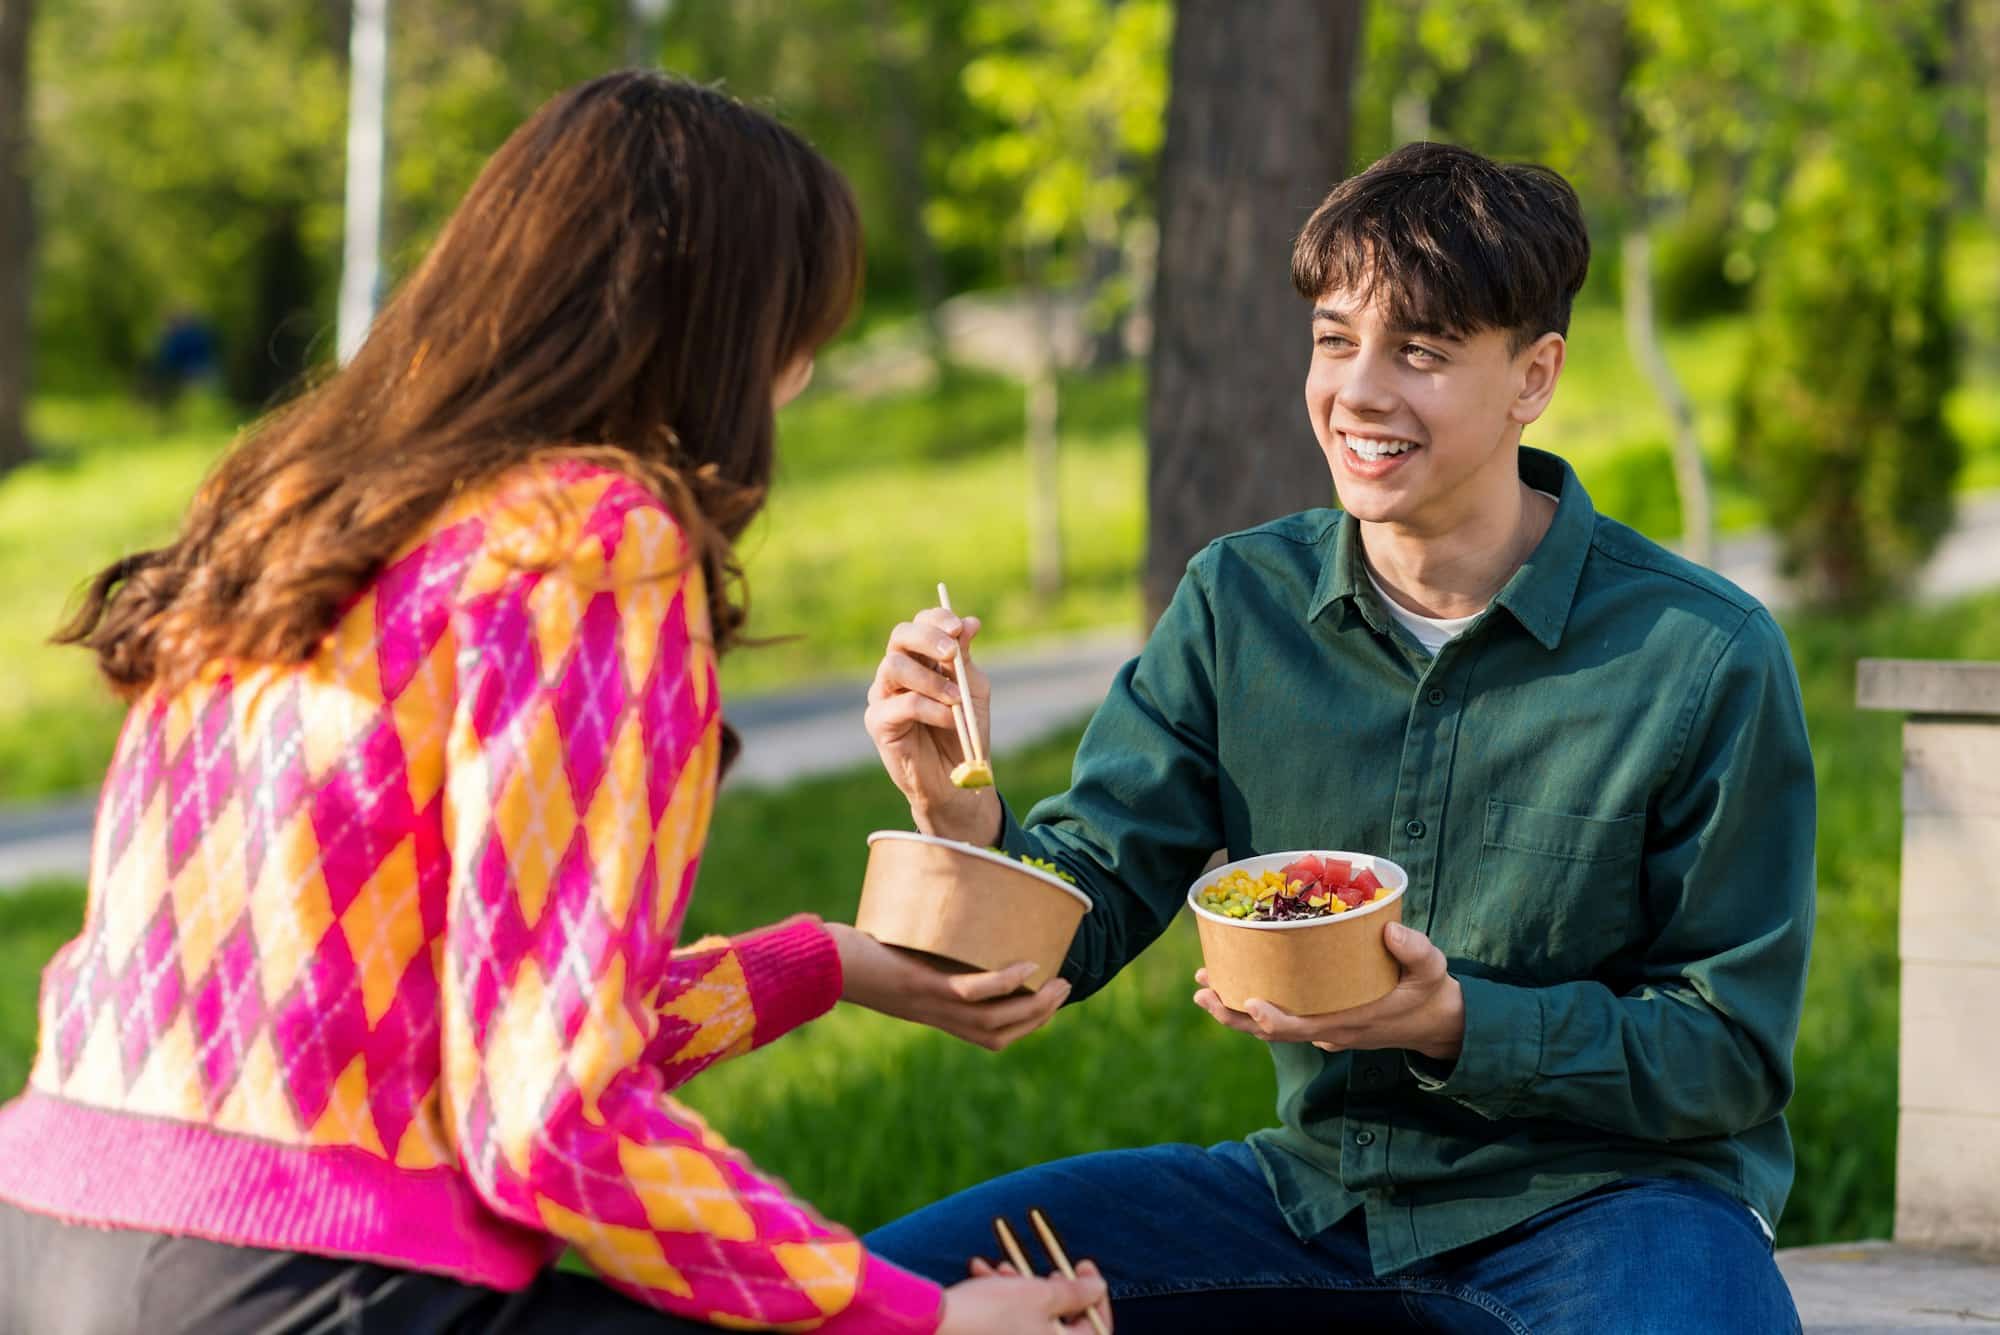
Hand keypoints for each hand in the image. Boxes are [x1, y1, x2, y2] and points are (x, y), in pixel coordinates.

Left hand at [830, 922, 1069, 1050]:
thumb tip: (937, 915)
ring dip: (1032, 1004)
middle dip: (1038, 1015)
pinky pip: (972, 991)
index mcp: (932, 1014)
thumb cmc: (846, 955)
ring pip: (995, 1017)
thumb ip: (918, 947)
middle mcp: (934, 1015)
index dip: (1023, 1024)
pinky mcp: (920, 985)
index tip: (1045, 1001)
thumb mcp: (894, 957)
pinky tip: (1026, 966)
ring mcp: (929, 1002)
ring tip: (1055, 981)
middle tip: (1062, 988)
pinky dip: (1004, 983)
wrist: (813, 964)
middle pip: (1000, 1032)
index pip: (989, 1035)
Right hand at [865, 606, 1001, 843]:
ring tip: (956, 701)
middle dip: (927, 639)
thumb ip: (966, 658)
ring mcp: (883, 695)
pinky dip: (931, 708)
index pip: (920, 624)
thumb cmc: (965, 730)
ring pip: (895, 666)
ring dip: (932, 680)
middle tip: (951, 653)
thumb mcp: (972, 689)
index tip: (958, 628)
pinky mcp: (878, 722)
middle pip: (900, 636)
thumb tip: (970, 622)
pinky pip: (902, 704)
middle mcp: (897, 671)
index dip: (936, 619)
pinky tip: (950, 720)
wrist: (958, 779)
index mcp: (921, 658)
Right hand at [941, 1259, 1111, 1332]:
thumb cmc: (991, 1313)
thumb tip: (1098, 1287)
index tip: (1083, 1264)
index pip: (1097, 1329)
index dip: (1095, 1294)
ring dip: (1021, 1290)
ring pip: (1030, 1321)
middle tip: (1048, 1268)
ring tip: (1003, 1265)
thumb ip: (1076, 1292)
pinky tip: (982, 1275)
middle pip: (1060, 1325)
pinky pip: (1007, 1326)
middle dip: (1052, 1290)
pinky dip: (1001, 1302)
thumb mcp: (1041, 1294)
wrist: (934, 1327)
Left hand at [1192, 921, 1465, 1060]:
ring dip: (1236, 1010)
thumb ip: (1415, 951)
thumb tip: (1391, 929)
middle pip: (1271, 1031)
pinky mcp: (1322, 1021)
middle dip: (1234, 1013)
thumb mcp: (1432, 969)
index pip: (1302, 1029)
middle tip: (1202, 991)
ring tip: (1203, 987)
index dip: (1273, 1021)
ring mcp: (1323, 1028)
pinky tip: (1234, 984)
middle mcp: (1329, 1030)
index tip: (1251, 1002)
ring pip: (1271, 1027)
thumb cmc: (1429, 993)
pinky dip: (1254, 1007)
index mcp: (1350, 1021)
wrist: (1436, 1021)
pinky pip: (1282, 1018)